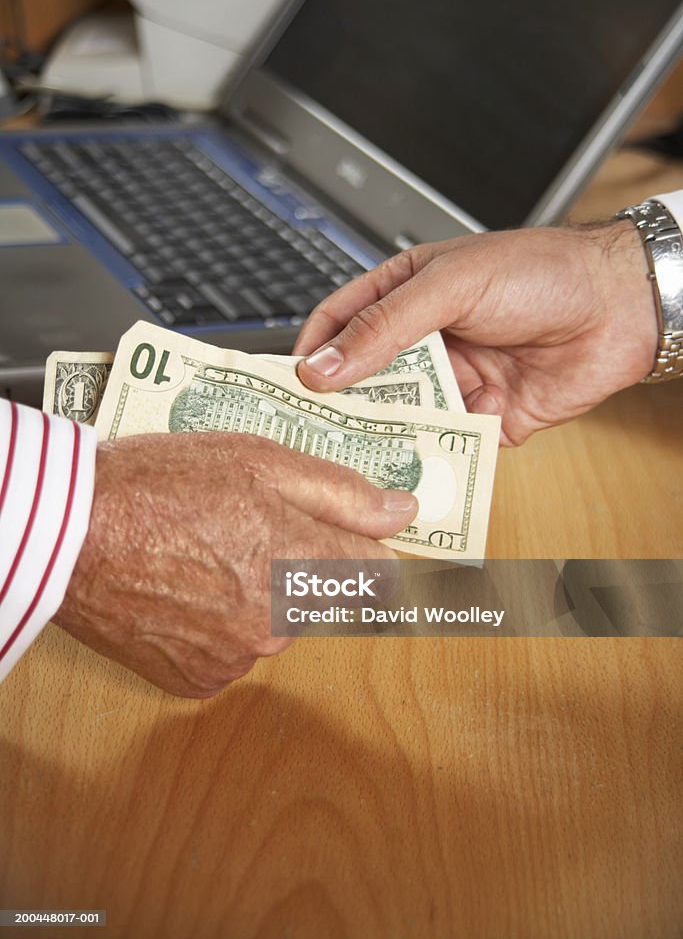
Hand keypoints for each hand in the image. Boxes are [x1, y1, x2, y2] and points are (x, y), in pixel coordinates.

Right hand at [53, 433, 416, 697]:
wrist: (71, 533)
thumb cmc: (160, 484)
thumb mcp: (260, 460)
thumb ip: (341, 493)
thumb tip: (403, 512)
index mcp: (305, 567)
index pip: (378, 572)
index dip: (356, 542)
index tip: (337, 530)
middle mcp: (281, 625)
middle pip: (324, 597)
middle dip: (301, 563)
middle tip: (246, 525)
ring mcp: (240, 659)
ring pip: (278, 624)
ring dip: (259, 594)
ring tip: (206, 553)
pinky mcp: (201, 680)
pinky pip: (236, 652)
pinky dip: (222, 626)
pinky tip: (188, 589)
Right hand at [294, 221, 657, 445]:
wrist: (620, 306)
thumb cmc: (540, 272)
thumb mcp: (450, 286)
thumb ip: (384, 327)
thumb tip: (323, 365)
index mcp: (407, 294)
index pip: (341, 324)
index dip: (312, 352)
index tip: (286, 386)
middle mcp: (427, 341)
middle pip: (367, 379)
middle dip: (342, 405)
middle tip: (311, 434)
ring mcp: (456, 381)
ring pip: (404, 417)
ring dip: (383, 437)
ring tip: (354, 459)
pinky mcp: (487, 420)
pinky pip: (448, 446)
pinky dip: (431, 459)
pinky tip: (412, 471)